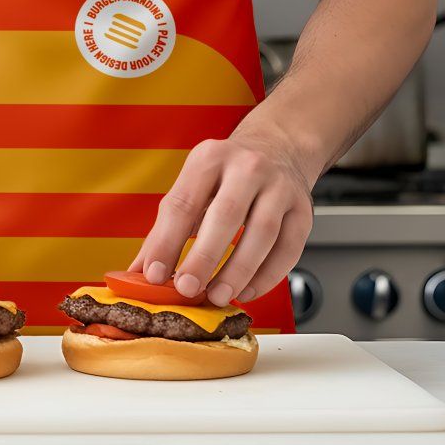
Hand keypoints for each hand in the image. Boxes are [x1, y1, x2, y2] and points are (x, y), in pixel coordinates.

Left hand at [133, 129, 315, 307]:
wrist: (278, 148)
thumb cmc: (226, 175)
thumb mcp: (192, 186)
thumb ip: (166, 228)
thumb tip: (140, 272)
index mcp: (209, 158)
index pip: (183, 203)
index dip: (167, 242)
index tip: (154, 274)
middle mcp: (247, 167)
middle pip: (225, 215)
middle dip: (204, 257)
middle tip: (188, 289)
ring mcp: (280, 187)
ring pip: (262, 233)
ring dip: (238, 271)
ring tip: (218, 296)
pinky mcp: (303, 210)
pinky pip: (288, 248)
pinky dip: (267, 276)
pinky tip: (247, 291)